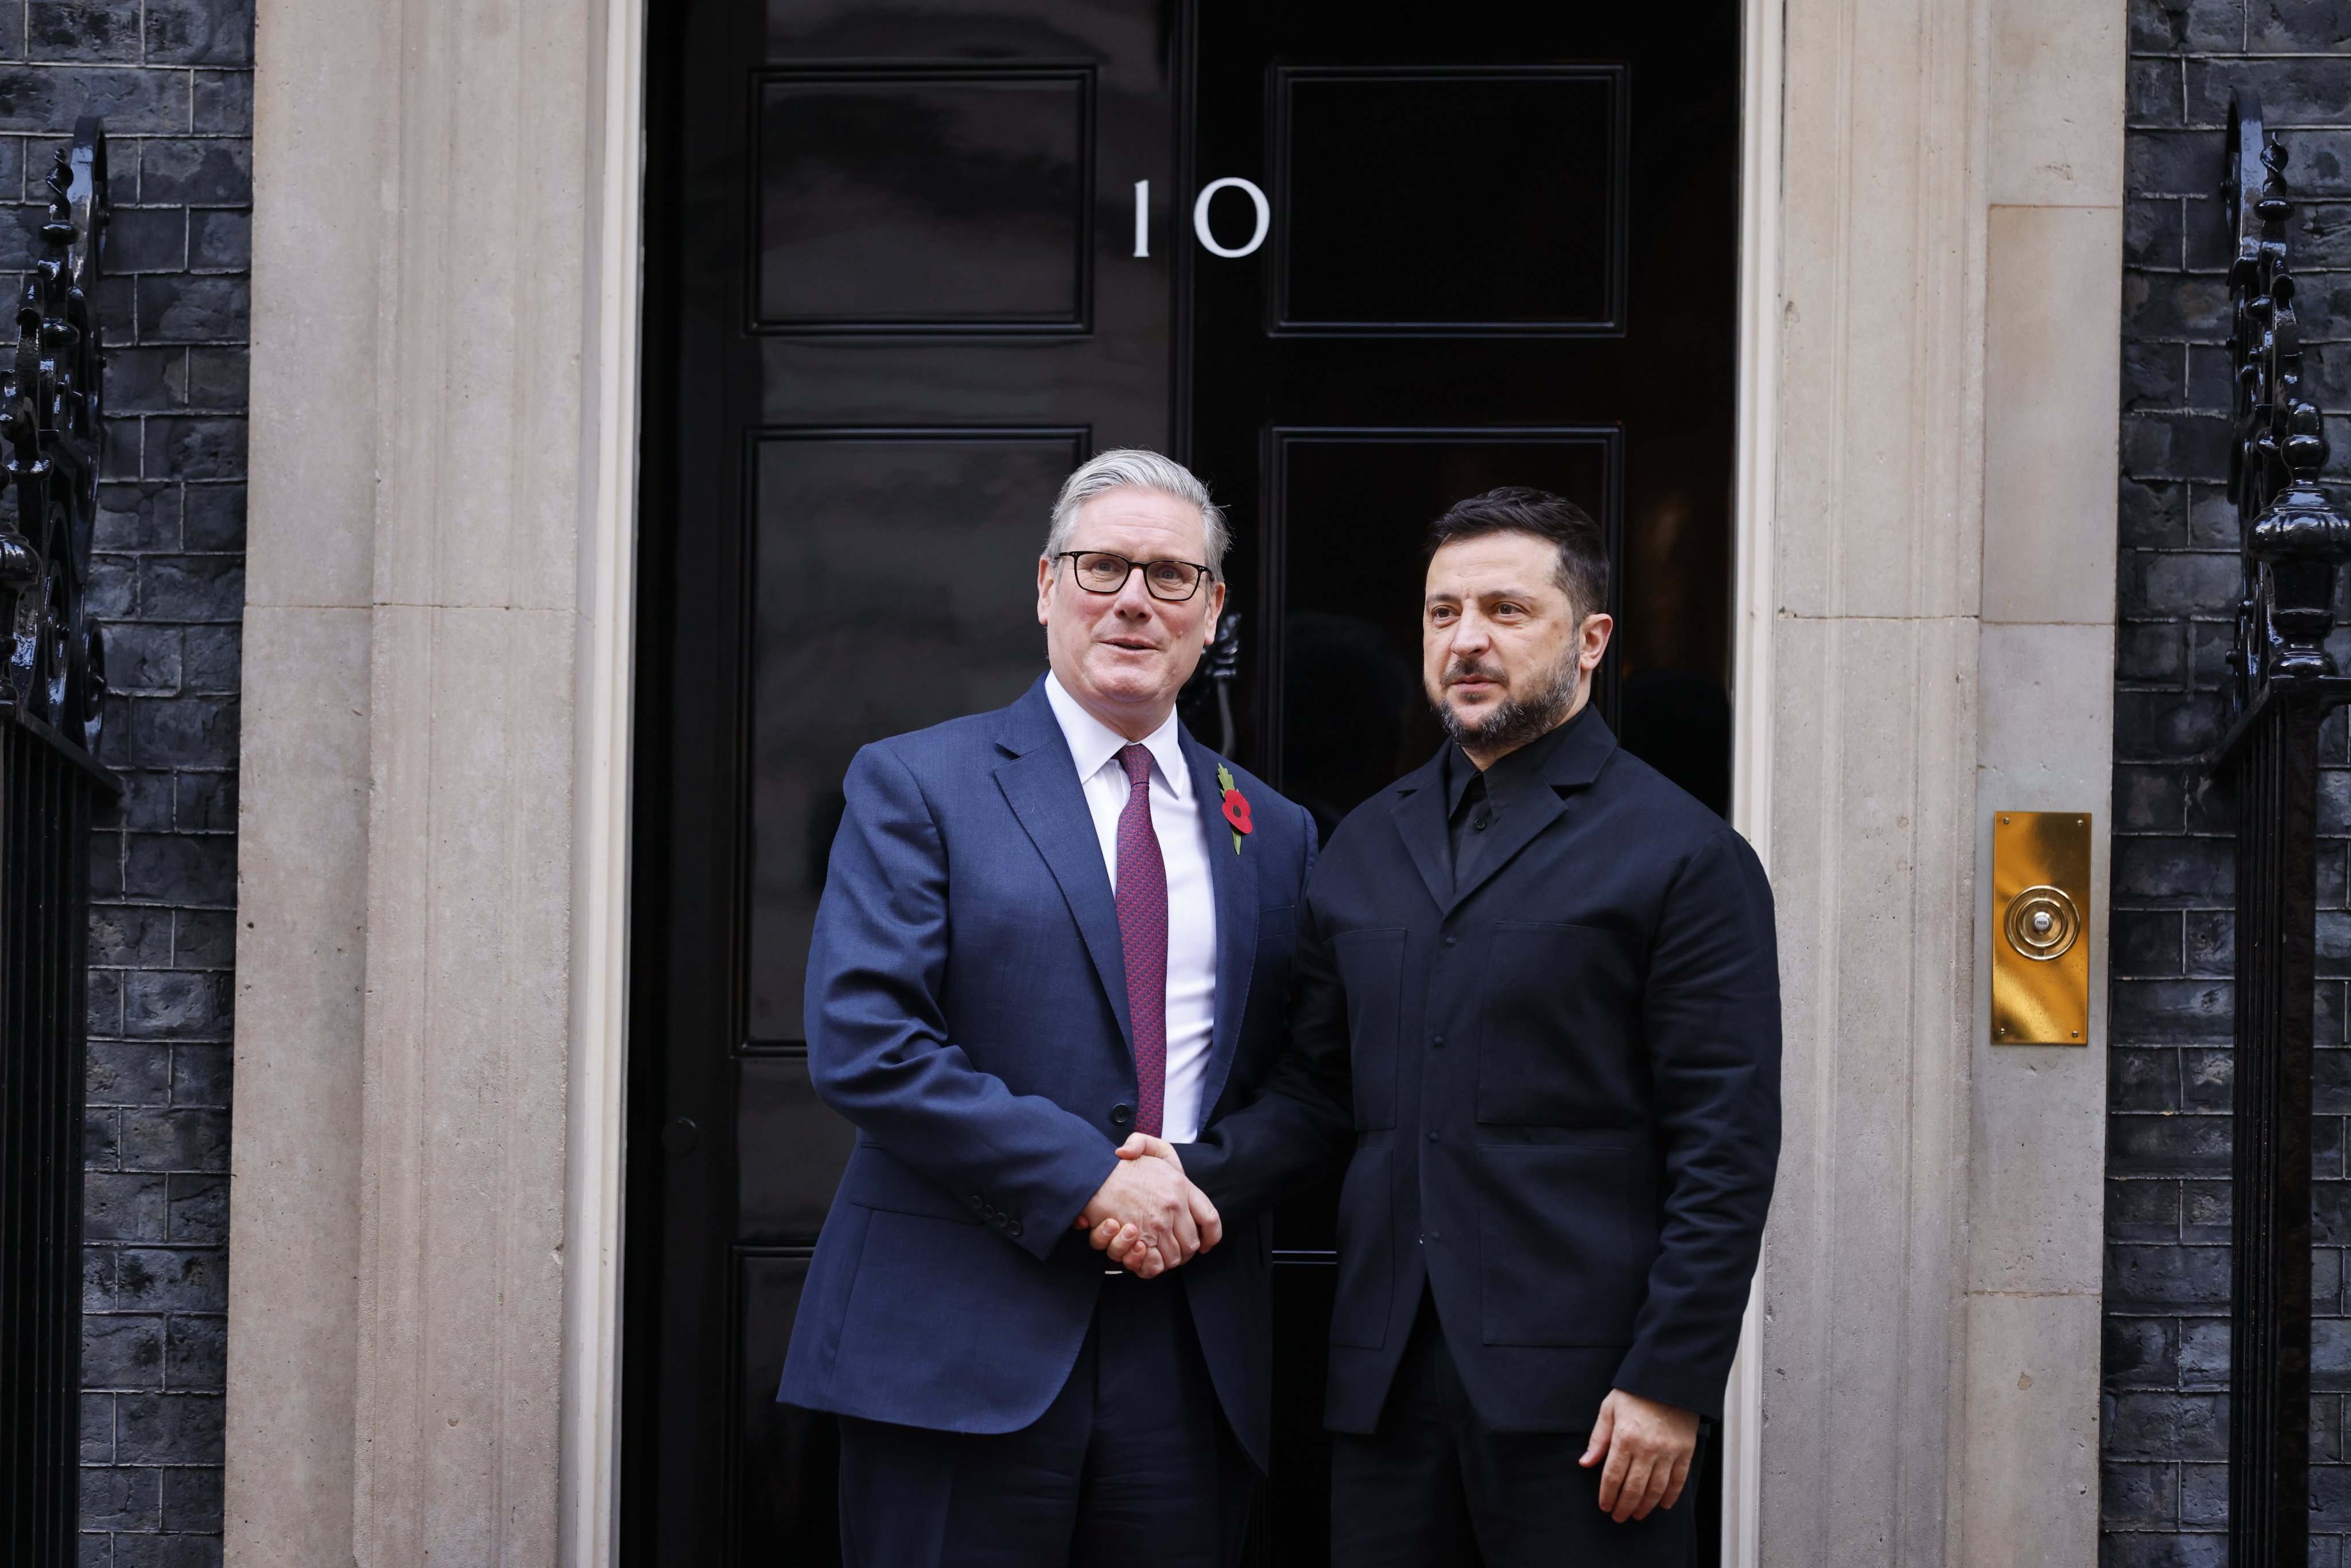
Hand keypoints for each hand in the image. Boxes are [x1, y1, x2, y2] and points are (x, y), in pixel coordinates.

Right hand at [1070, 1135, 1220, 1276]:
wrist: (1091, 1177)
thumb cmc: (1115, 1166)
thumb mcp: (1141, 1144)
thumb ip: (1145, 1143)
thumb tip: (1132, 1154)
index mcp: (1181, 1185)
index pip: (1210, 1218)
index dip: (1211, 1236)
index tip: (1206, 1245)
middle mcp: (1174, 1206)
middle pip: (1191, 1244)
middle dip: (1181, 1252)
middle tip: (1167, 1250)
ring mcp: (1158, 1224)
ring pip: (1172, 1258)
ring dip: (1162, 1261)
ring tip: (1148, 1251)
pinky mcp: (1140, 1239)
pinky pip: (1153, 1265)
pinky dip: (1148, 1266)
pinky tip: (1139, 1254)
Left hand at [1579, 1389, 1699, 1521]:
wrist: (1668, 1378)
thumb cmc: (1635, 1392)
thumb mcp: (1609, 1409)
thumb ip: (1598, 1438)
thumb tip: (1586, 1463)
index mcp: (1625, 1437)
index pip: (1613, 1476)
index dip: (1607, 1495)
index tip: (1604, 1506)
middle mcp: (1647, 1448)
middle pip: (1634, 1487)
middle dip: (1624, 1506)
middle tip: (1618, 1517)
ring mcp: (1668, 1451)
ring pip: (1656, 1488)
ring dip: (1645, 1506)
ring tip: (1637, 1514)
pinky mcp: (1685, 1450)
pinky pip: (1679, 1479)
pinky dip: (1671, 1495)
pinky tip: (1663, 1505)